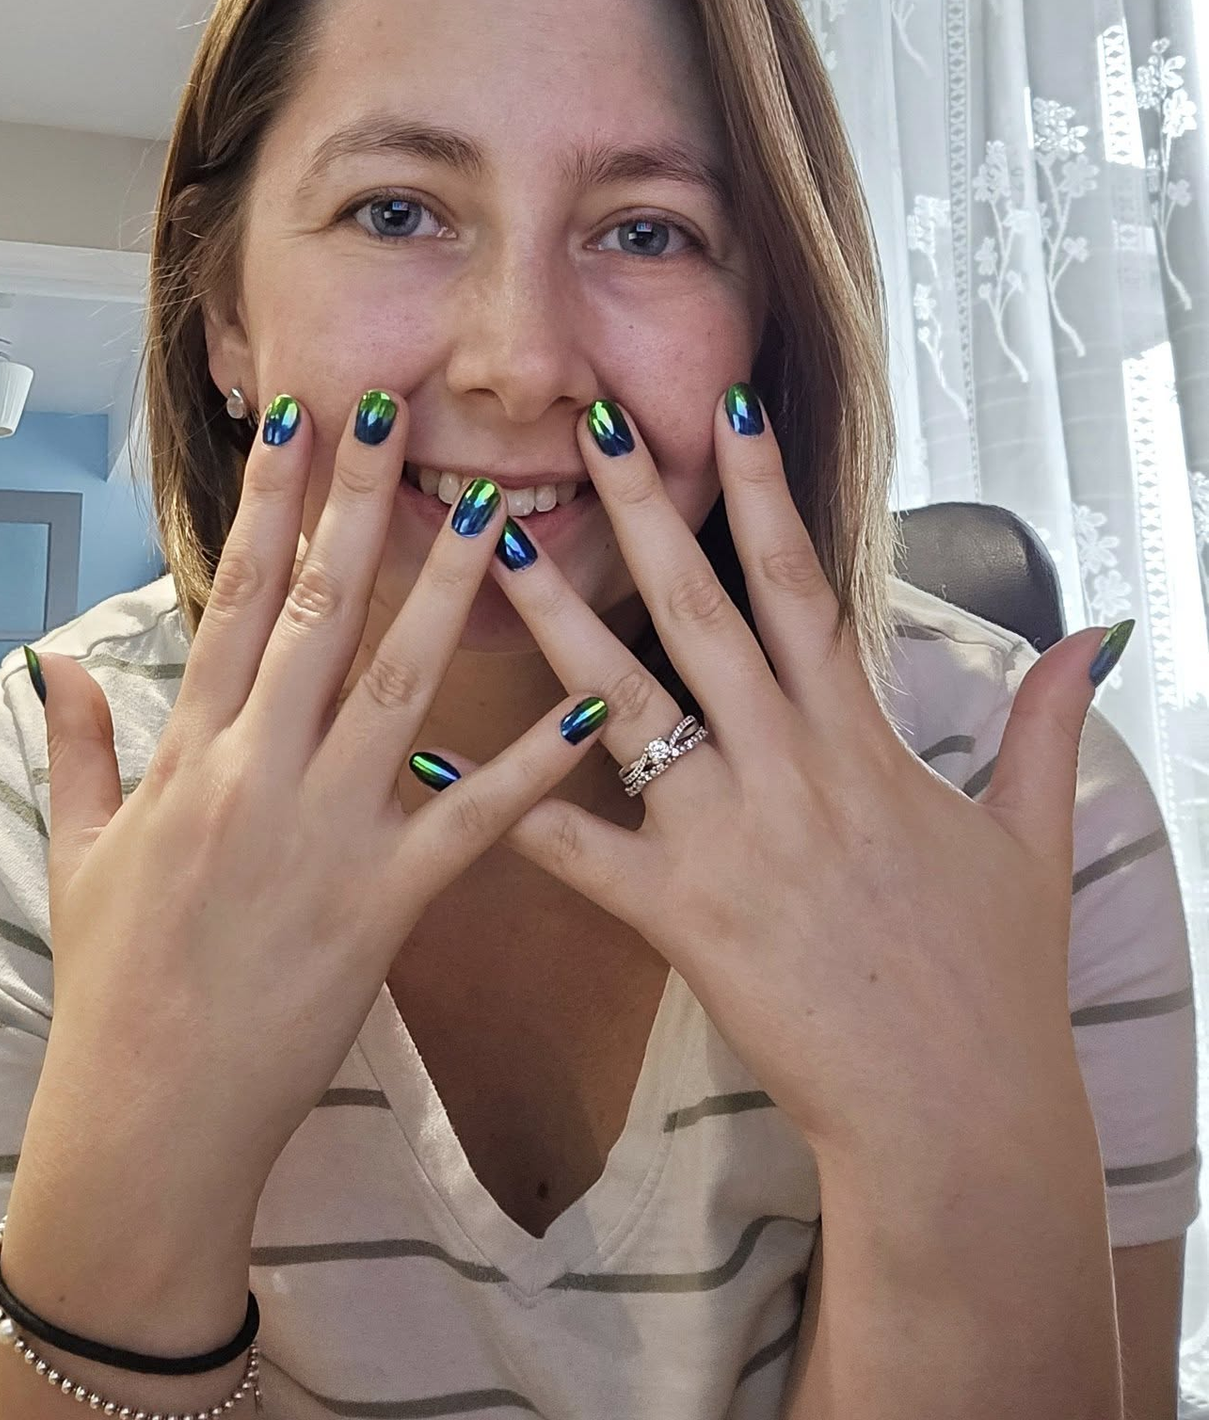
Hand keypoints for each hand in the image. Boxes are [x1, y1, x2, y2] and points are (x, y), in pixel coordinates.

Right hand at [12, 390, 607, 1263]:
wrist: (149, 1113)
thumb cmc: (114, 984)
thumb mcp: (77, 855)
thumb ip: (78, 747)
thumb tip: (56, 660)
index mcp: (189, 751)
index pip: (230, 595)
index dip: (267, 500)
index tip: (298, 418)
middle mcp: (257, 770)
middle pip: (316, 611)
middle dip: (360, 504)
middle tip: (401, 412)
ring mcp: (325, 831)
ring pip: (398, 685)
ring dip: (451, 592)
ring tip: (498, 509)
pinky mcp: (386, 901)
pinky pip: (472, 819)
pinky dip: (531, 764)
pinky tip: (585, 705)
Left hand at [442, 388, 1123, 1178]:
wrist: (957, 1115)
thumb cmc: (992, 982)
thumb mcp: (1033, 841)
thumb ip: (1045, 728)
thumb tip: (1091, 637)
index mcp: (860, 740)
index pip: (806, 584)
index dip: (766, 488)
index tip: (728, 405)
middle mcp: (787, 769)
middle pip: (702, 614)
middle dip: (644, 513)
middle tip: (587, 428)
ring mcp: (729, 839)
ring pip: (627, 705)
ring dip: (556, 621)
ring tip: (495, 546)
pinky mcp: (682, 918)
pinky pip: (576, 850)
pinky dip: (504, 802)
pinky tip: (430, 756)